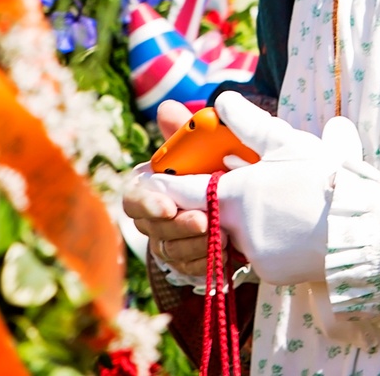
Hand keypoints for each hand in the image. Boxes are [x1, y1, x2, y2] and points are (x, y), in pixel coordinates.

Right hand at [121, 100, 209, 278]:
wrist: (247, 194)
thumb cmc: (218, 163)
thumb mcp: (205, 145)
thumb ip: (184, 130)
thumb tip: (167, 108)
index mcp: (151, 185)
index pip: (132, 198)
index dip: (146, 203)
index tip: (168, 206)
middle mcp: (154, 216)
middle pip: (153, 229)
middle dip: (178, 227)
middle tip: (204, 222)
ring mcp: (169, 242)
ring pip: (171, 252)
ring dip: (195, 246)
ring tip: (223, 235)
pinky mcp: (188, 263)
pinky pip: (189, 271)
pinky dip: (205, 264)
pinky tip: (225, 255)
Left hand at [144, 92, 364, 285]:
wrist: (360, 225)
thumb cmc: (322, 177)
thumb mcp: (284, 142)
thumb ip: (248, 123)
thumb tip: (223, 99)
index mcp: (234, 194)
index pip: (185, 191)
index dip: (169, 184)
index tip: (156, 179)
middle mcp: (236, 229)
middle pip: (212, 214)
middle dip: (218, 200)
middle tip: (240, 185)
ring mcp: (253, 255)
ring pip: (236, 236)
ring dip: (245, 221)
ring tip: (276, 202)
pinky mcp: (272, 274)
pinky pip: (259, 256)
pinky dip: (268, 241)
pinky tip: (291, 225)